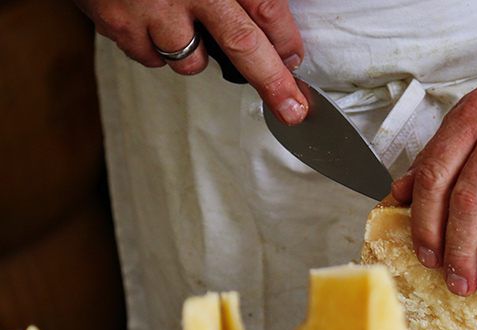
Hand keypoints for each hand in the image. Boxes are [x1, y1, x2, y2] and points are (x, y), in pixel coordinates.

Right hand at [74, 0, 307, 124]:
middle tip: (292, 110)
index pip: (267, 11)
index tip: (296, 62)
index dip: (286, 42)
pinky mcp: (119, 25)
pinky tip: (146, 18)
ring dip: (195, 53)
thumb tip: (272, 26)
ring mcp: (151, 11)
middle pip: (243, 45)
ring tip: (180, 22)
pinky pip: (150, 56)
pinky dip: (154, 46)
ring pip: (191, 61)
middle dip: (273, 83)